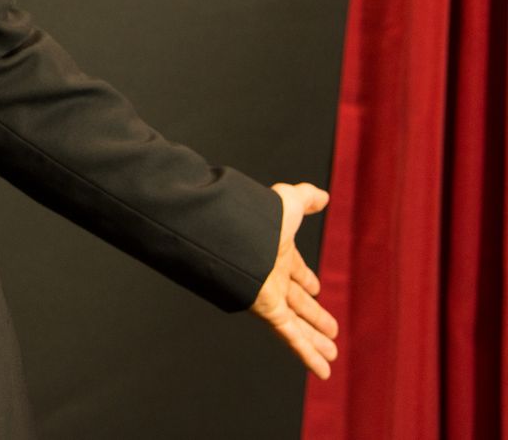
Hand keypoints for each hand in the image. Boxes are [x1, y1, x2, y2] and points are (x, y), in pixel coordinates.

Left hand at [251, 182, 338, 378]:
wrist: (232, 233)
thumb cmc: (258, 217)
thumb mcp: (288, 203)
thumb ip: (306, 198)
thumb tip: (324, 196)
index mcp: (275, 252)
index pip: (294, 270)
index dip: (305, 279)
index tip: (316, 289)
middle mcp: (271, 275)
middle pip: (297, 301)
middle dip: (314, 315)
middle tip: (330, 329)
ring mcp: (269, 295)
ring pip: (298, 324)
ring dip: (316, 340)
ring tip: (333, 353)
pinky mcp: (267, 311)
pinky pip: (291, 337)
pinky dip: (308, 355)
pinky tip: (323, 370)